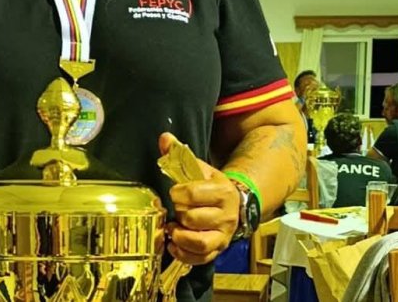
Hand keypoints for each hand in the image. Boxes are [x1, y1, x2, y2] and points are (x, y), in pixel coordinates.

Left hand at [159, 132, 239, 265]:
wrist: (233, 203)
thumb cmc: (210, 186)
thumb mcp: (197, 168)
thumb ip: (179, 154)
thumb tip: (164, 138)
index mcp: (222, 192)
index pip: (193, 194)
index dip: (177, 193)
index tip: (174, 192)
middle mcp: (226, 216)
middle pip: (193, 218)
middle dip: (178, 214)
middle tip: (175, 209)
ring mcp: (223, 235)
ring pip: (199, 242)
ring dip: (180, 236)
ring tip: (172, 228)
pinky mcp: (218, 250)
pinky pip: (200, 259)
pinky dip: (183, 254)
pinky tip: (173, 244)